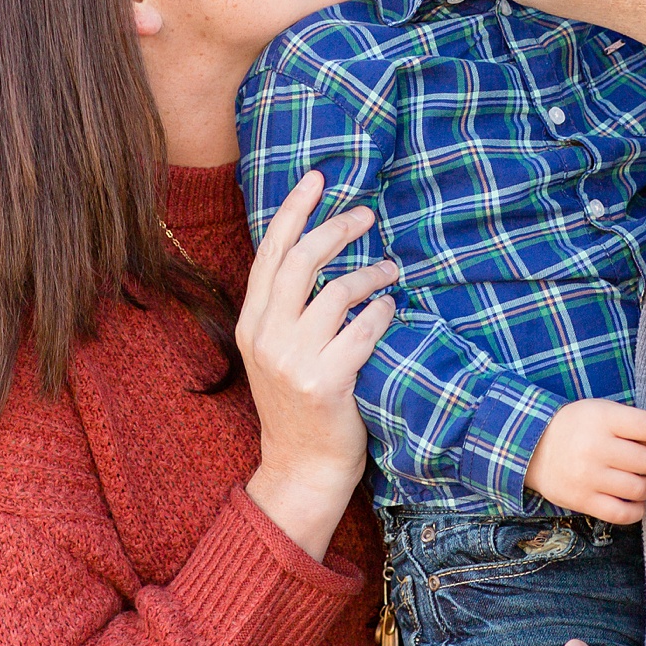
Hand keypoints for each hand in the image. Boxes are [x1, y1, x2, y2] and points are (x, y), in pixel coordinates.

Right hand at [238, 170, 397, 559]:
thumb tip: (320, 251)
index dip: (293, 210)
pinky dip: (382, 312)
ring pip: (338, 291)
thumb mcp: (279, 352)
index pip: (270, 253)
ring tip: (391, 271)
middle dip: (337, 228)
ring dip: (372, 274)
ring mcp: (292, 360)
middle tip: (367, 215)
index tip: (317, 177)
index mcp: (252, 323)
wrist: (301, 468)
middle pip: (302, 261)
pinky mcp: (325, 382)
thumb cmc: (301, 404)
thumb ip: (290, 308)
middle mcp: (266, 337)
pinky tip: (393, 308)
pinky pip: (363, 329)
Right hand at [523, 399, 645, 523]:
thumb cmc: (578, 427)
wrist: (532, 447)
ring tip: (642, 480)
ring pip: (640, 489)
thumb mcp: (602, 411)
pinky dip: (637, 509)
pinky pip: (622, 513)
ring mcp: (587, 476)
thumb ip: (633, 424)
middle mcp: (595, 447)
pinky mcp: (581, 500)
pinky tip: (635, 501)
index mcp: (602, 418)